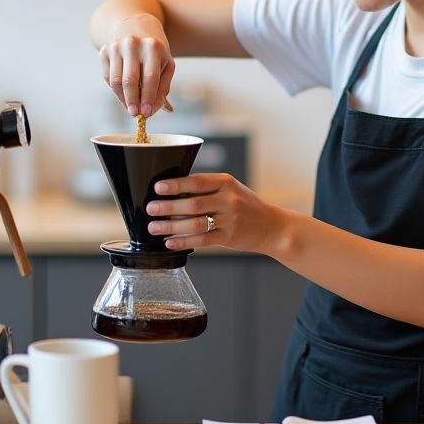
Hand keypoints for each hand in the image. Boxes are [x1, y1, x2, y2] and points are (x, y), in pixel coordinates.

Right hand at [98, 13, 174, 116]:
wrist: (136, 25)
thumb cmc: (155, 50)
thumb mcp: (166, 64)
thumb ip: (163, 87)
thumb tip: (154, 110)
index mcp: (153, 47)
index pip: (150, 78)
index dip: (148, 98)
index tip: (147, 113)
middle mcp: (133, 44)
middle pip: (130, 80)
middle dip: (133, 101)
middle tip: (135, 114)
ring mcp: (116, 46)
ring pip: (115, 81)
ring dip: (123, 98)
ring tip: (130, 107)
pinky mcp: (105, 50)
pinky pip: (107, 76)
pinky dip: (115, 90)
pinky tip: (124, 94)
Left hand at [145, 173, 286, 255]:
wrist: (272, 227)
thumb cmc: (246, 206)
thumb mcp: (231, 189)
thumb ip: (207, 188)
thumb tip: (173, 191)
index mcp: (226, 182)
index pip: (197, 181)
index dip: (175, 185)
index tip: (158, 187)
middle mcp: (229, 200)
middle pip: (192, 204)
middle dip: (168, 207)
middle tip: (150, 208)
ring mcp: (230, 220)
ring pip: (194, 224)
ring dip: (170, 226)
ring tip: (154, 227)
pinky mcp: (228, 237)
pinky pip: (201, 240)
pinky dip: (183, 241)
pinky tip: (170, 242)